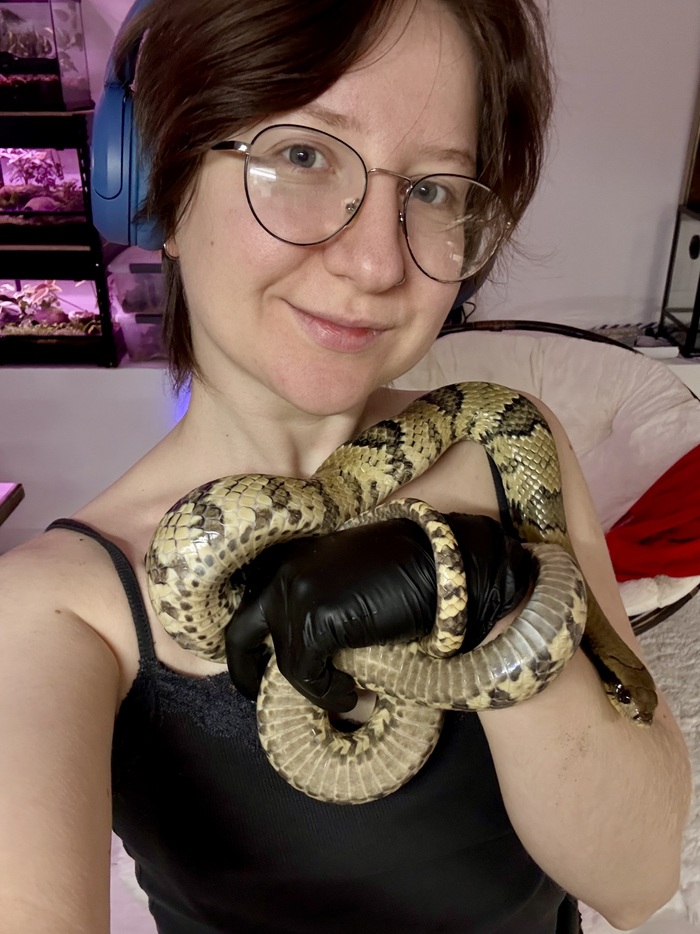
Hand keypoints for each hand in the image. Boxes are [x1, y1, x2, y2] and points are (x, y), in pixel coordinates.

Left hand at [225, 514, 533, 710]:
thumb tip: (311, 654)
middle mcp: (286, 572)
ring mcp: (298, 594)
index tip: (257, 669)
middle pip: (242, 632)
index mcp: (293, 558)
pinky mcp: (317, 621)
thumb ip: (321, 607)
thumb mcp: (350, 585)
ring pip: (285, 660)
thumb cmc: (409, 576)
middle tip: (256, 695)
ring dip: (313, 687)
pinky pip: (308, 675)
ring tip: (347, 695)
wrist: (444, 568)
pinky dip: (329, 694)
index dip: (251, 642)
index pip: (254, 604)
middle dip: (244, 669)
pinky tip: (354, 696)